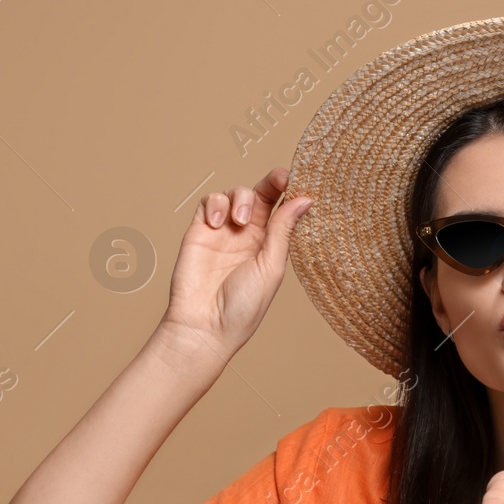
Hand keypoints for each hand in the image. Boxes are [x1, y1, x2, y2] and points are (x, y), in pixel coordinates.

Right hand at [158, 166, 313, 357]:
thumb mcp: (271, 266)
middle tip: (280, 178)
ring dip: (240, 198)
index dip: (289, 192)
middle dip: (270, 182)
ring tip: (240, 222)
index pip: (281, 209)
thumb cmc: (242, 307)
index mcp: (269, 245)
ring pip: (233, 194)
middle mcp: (247, 236)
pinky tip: (218, 223)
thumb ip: (283, 230)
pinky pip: (208, 202)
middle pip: (259, 195)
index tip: (298, 180)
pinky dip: (215, 204)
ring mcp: (222, 232)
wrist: (204, 325)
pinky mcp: (199, 231)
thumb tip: (304, 200)